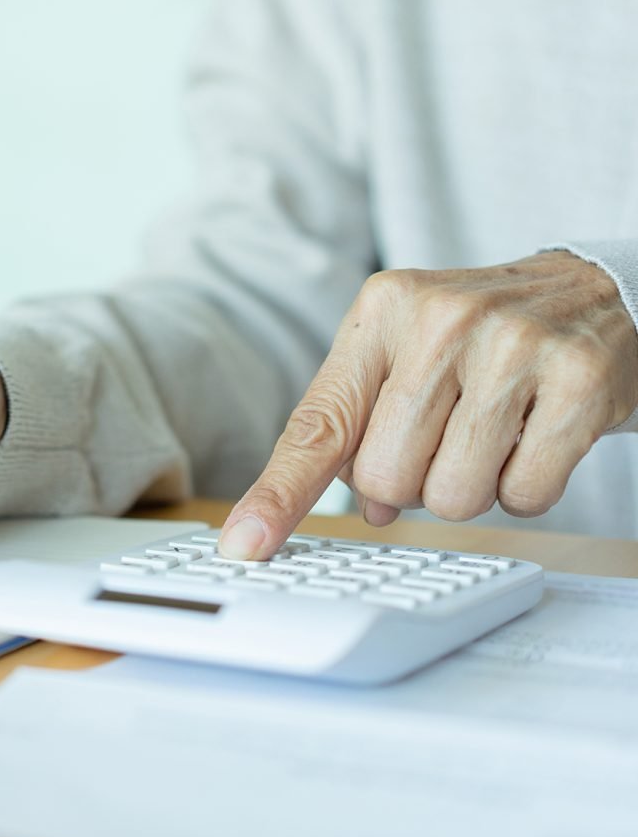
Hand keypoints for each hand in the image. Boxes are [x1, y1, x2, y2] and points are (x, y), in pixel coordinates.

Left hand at [219, 251, 637, 559]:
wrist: (593, 293)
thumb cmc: (481, 335)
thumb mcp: (405, 350)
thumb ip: (361, 423)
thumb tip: (360, 506)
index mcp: (382, 312)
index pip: (317, 425)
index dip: (278, 495)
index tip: (243, 544)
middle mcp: (441, 320)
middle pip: (385, 478)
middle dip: (412, 483)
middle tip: (447, 436)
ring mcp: (514, 346)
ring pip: (453, 495)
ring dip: (471, 487)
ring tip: (494, 432)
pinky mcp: (578, 380)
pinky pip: (525, 495)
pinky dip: (527, 488)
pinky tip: (535, 436)